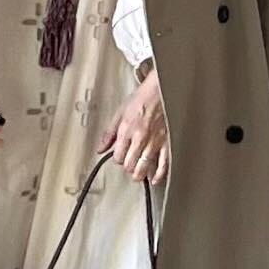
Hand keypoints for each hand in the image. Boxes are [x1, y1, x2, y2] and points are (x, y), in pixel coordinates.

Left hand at [98, 67, 168, 183]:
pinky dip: (159, 174)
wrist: (161, 90)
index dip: (118, 158)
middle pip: (130, 164)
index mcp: (126, 131)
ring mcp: (155, 142)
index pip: (118, 156)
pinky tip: (155, 179)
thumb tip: (100, 148)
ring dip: (139, 174)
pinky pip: (164, 164)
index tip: (120, 156)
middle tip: (129, 165)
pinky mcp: (168, 143)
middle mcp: (140, 138)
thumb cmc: (142, 98)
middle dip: (127, 167)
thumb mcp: (120, 112)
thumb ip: (109, 133)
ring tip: (138, 174)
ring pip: (144, 167)